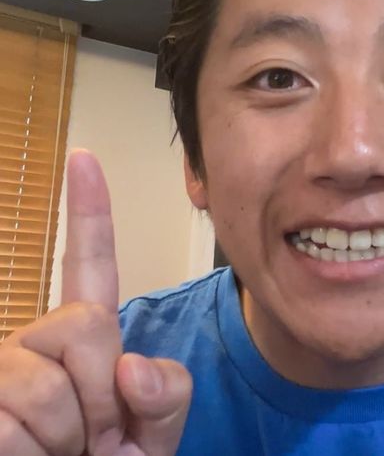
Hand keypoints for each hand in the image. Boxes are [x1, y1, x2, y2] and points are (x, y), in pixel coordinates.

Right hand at [0, 150, 191, 454]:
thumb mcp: (153, 436)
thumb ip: (166, 396)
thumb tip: (132, 367)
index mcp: (86, 339)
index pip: (90, 265)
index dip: (89, 210)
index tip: (85, 158)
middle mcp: (35, 343)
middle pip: (85, 324)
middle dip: (101, 393)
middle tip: (92, 437)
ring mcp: (1, 372)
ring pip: (47, 383)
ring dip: (68, 435)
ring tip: (60, 454)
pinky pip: (11, 426)